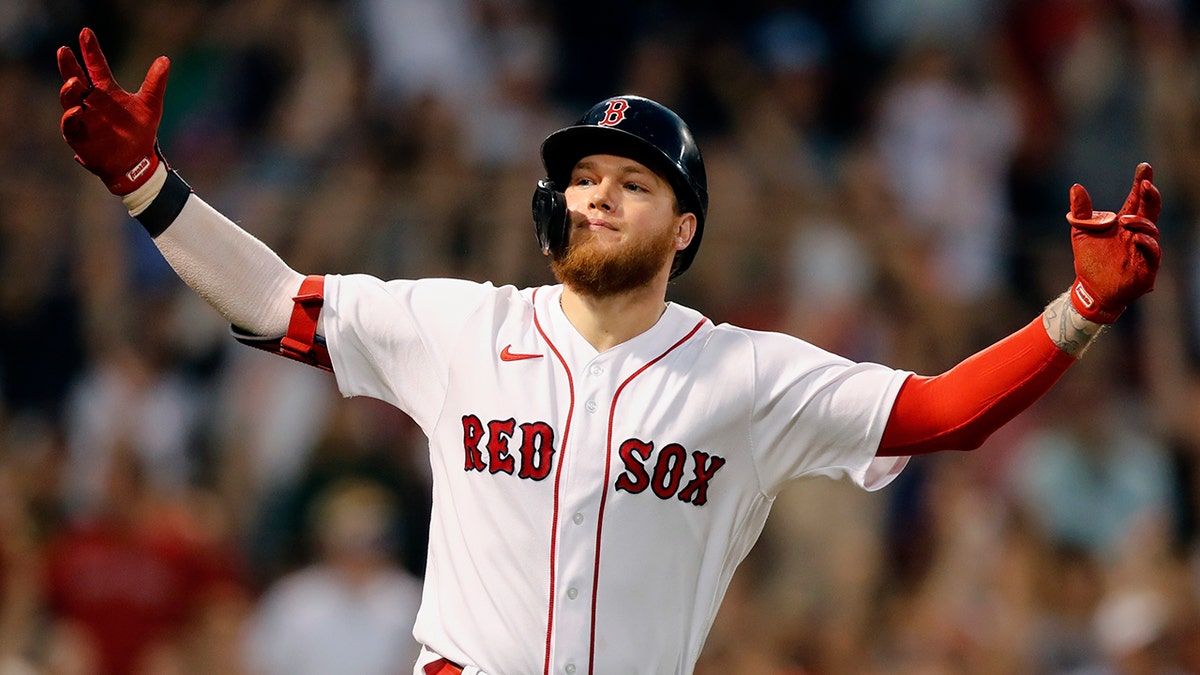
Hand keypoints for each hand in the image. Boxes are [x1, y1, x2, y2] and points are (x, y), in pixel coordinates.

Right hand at [57, 27, 169, 194]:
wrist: (136, 162)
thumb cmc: (140, 133)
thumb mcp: (150, 106)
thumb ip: (155, 83)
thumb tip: (165, 59)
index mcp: (106, 91)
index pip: (96, 66)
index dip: (91, 51)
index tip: (86, 33)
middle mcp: (91, 101)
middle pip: (75, 78)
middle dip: (69, 65)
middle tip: (64, 50)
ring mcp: (82, 117)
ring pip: (68, 99)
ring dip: (69, 90)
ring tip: (74, 81)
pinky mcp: (78, 135)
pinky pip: (70, 124)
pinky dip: (71, 117)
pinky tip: (77, 111)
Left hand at [1067, 162, 1161, 322]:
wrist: (1090, 289)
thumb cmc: (1090, 260)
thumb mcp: (1081, 233)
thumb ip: (1080, 211)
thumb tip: (1076, 187)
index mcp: (1124, 223)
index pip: (1136, 199)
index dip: (1141, 183)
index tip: (1143, 167)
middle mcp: (1137, 233)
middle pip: (1150, 210)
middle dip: (1150, 195)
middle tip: (1146, 183)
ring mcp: (1144, 250)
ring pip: (1151, 230)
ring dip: (1141, 222)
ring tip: (1126, 220)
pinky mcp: (1146, 267)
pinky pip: (1152, 253)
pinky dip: (1146, 243)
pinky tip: (1136, 238)